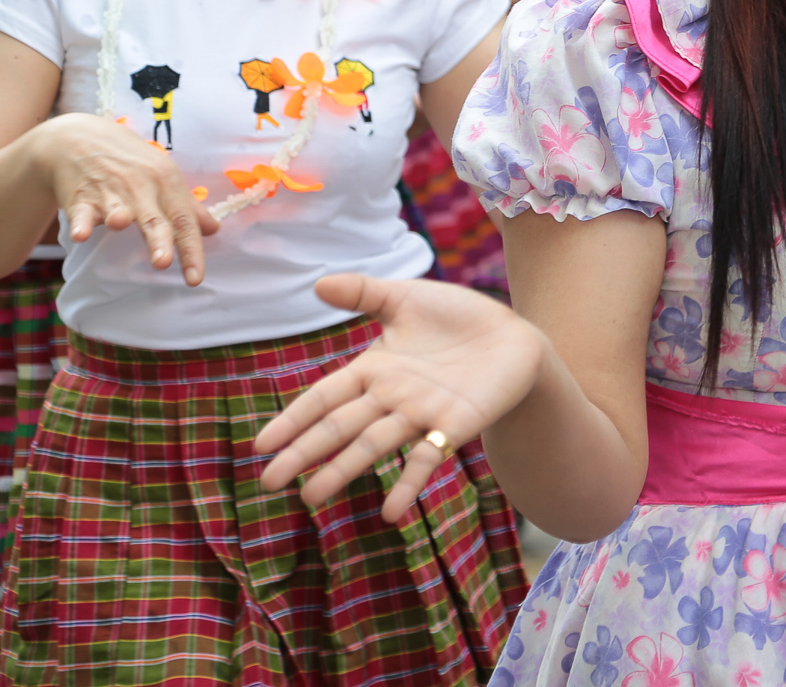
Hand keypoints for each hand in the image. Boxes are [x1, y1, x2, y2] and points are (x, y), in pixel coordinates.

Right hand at [37, 113, 218, 284]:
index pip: (184, 221)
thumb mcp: (164, 178)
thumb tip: (213, 229)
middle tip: (164, 263)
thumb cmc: (131, 164)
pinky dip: (81, 222)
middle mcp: (141, 187)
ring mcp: (110, 190)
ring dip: (119, 218)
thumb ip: (187, 208)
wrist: (81, 139)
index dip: (191, 250)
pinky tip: (80, 234)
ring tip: (121, 225)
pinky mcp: (81, 195)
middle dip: (159, 241)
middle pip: (154, 218)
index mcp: (167, 184)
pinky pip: (82, 211)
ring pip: (119, 209)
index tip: (195, 278)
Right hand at [255, 274, 545, 521]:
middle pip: (340, 427)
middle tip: (270, 482)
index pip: (324, 397)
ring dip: (343, 471)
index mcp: (374, 369)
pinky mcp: (455, 425)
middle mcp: (391, 397)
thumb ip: (363, 293)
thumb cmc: (457, 317)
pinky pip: (428, 458)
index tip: (261, 445)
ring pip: (374, 445)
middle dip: (304, 453)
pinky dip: (409, 484)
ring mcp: (421, 414)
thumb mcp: (406, 298)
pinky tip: (391, 513)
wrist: (513, 335)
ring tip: (311, 499)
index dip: (294, 418)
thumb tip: (316, 283)